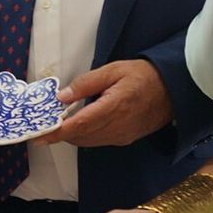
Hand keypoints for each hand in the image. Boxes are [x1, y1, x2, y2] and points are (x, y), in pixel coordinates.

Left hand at [37, 59, 171, 148]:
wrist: (173, 89)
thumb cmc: (142, 75)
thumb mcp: (113, 70)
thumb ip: (86, 83)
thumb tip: (62, 96)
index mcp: (114, 106)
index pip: (80, 125)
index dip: (57, 132)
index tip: (38, 136)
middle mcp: (118, 126)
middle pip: (81, 137)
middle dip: (60, 134)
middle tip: (43, 125)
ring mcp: (122, 136)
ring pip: (88, 142)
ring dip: (72, 135)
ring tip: (59, 124)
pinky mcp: (126, 139)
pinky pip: (99, 141)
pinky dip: (85, 136)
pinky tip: (80, 124)